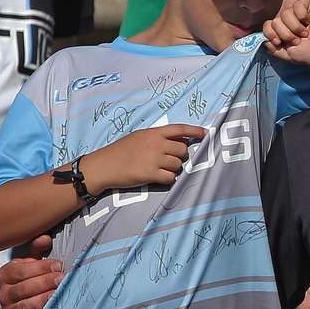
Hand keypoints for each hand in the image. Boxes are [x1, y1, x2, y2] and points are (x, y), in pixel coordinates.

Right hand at [0, 235, 60, 308]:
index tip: (59, 265)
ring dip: (43, 300)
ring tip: (59, 294)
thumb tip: (45, 238)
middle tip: (62, 279)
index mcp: (5, 275)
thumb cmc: (33, 277)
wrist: (30, 301)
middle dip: (45, 283)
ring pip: (24, 306)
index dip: (40, 267)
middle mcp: (4, 294)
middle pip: (23, 288)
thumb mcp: (33, 261)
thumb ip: (37, 249)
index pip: (20, 271)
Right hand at [81, 124, 204, 194]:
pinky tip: (157, 177)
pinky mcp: (150, 174)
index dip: (195, 131)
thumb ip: (158, 138)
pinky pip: (170, 178)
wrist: (103, 166)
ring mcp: (153, 159)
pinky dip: (167, 179)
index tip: (206, 134)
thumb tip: (179, 141)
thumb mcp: (139, 137)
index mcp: (153, 133)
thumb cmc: (120, 151)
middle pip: (183, 150)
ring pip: (178, 165)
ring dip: (172, 169)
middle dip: (179, 156)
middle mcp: (156, 144)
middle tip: (167, 160)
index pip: (180, 129)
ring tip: (158, 168)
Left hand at [264, 0, 309, 74]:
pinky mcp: (305, 6)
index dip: (270, 34)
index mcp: (281, 33)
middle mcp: (287, 22)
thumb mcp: (288, 56)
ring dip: (295, 27)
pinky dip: (301, 15)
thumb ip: (274, 50)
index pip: (266, 27)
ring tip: (306, 33)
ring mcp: (296, 13)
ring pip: (284, 14)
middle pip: (274, 22)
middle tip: (298, 40)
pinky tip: (308, 21)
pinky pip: (296, 6)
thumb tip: (263, 41)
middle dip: (285, 34)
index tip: (279, 43)